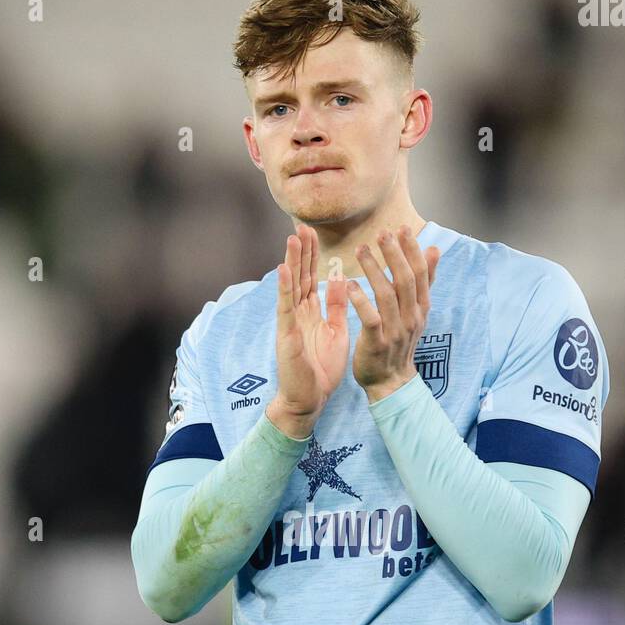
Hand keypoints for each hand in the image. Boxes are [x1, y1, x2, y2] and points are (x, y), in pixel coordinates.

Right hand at [267, 224, 349, 438]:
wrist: (310, 400)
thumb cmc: (321, 369)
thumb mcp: (335, 331)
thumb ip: (336, 306)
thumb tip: (340, 280)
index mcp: (311, 312)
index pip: (310, 277)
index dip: (312, 255)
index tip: (313, 231)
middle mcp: (297, 313)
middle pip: (299, 275)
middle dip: (301, 250)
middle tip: (302, 224)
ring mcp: (290, 323)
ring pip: (290, 286)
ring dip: (291, 261)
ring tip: (292, 238)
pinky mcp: (287, 335)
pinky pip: (286, 308)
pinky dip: (285, 288)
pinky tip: (284, 269)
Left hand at [349, 225, 438, 401]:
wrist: (391, 382)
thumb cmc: (400, 342)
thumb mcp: (417, 311)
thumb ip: (424, 281)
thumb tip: (435, 250)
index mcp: (421, 308)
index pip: (420, 273)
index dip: (412, 250)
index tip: (401, 228)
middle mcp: (411, 317)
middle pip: (405, 280)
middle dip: (394, 254)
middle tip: (381, 233)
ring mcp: (395, 331)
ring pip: (387, 295)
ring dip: (374, 270)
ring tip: (361, 250)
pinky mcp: (377, 343)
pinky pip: (371, 318)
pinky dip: (361, 300)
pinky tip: (350, 284)